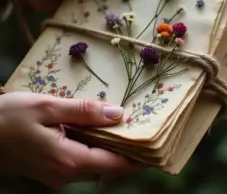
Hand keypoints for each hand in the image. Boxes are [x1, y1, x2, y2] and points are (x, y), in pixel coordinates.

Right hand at [0, 92, 140, 187]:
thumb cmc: (8, 117)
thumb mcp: (48, 106)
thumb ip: (85, 112)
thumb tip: (118, 114)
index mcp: (68, 159)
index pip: (115, 164)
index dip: (138, 159)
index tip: (157, 151)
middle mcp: (65, 173)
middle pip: (107, 165)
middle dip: (127, 151)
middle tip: (144, 131)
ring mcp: (57, 173)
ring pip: (95, 163)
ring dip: (111, 148)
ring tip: (126, 127)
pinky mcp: (51, 168)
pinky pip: (82, 159)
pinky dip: (95, 147)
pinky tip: (98, 130)